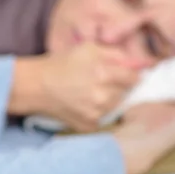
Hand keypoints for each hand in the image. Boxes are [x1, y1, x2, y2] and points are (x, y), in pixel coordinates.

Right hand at [8, 43, 149, 130]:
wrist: (36, 86)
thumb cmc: (61, 63)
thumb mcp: (88, 48)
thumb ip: (116, 54)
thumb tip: (138, 63)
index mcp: (104, 73)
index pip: (133, 78)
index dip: (130, 75)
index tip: (123, 74)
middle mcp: (102, 96)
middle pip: (125, 93)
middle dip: (116, 87)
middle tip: (99, 81)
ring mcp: (96, 113)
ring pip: (114, 106)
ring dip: (107, 100)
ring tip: (89, 92)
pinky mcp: (88, 125)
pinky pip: (101, 119)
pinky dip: (96, 113)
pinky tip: (82, 104)